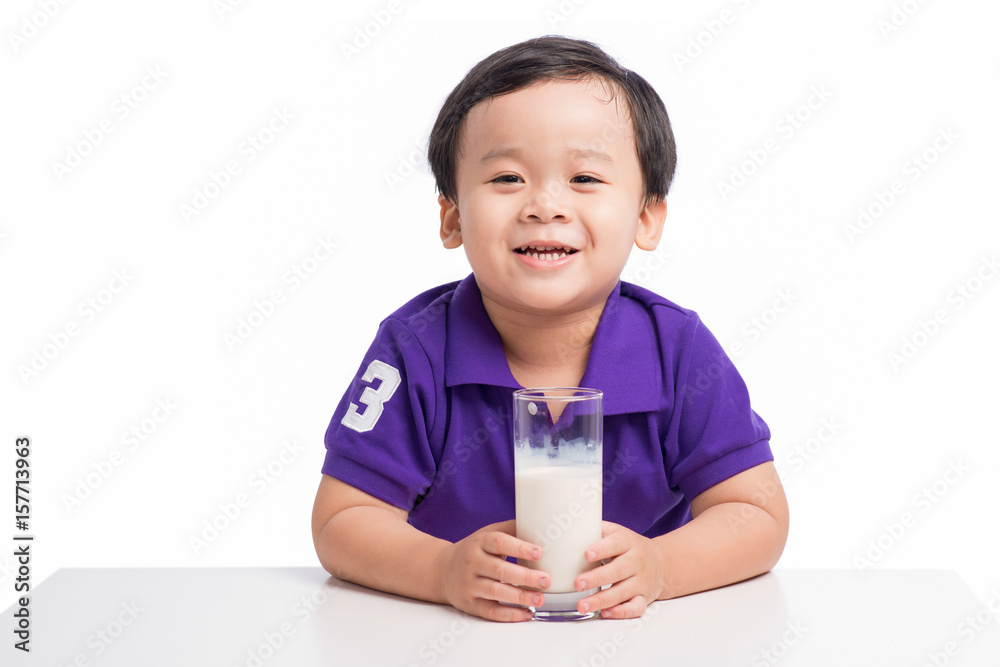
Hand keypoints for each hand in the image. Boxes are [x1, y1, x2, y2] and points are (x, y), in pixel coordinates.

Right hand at [433, 520, 550, 621]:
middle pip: (499, 570)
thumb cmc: (473, 551)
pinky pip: (490, 611)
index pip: (499, 542)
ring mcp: (469, 584)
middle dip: (525, 576)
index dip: (519, 548)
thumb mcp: (487, 534)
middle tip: (545, 580)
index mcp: (479, 542)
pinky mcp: (470, 604)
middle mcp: (472, 563)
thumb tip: (540, 526)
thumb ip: (511, 530)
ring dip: (520, 597)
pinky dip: (510, 614)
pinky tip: (526, 612)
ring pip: (496, 592)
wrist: (442, 570)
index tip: (538, 552)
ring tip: (539, 598)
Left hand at [575, 521, 665, 618]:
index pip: (615, 544)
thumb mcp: (616, 532)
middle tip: (577, 583)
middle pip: (618, 571)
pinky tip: (605, 613)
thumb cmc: (630, 546)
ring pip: (623, 592)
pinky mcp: (644, 598)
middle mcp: (636, 562)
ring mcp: (641, 581)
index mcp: (628, 542)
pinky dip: (621, 612)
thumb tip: (569, 526)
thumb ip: (596, 529)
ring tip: (582, 605)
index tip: (587, 554)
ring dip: (602, 600)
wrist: (661, 562)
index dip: (601, 549)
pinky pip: (635, 608)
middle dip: (596, 578)